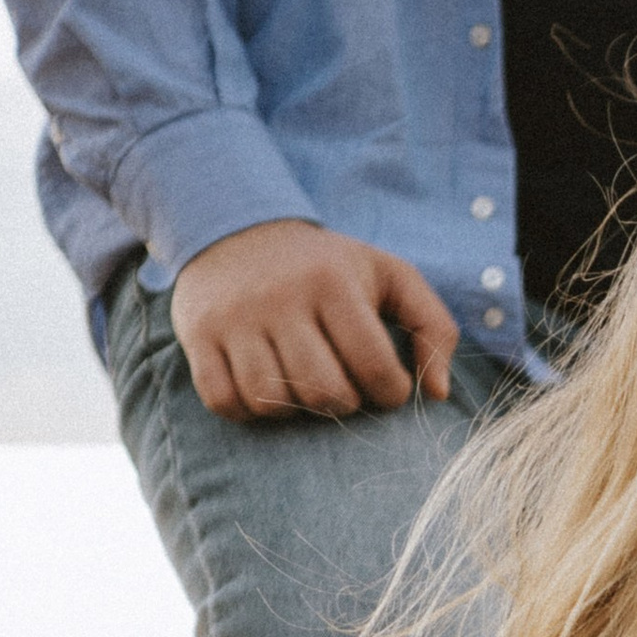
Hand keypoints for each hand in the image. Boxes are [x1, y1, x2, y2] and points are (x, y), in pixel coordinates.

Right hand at [171, 220, 458, 420]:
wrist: (236, 227)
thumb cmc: (328, 267)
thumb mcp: (389, 276)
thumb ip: (434, 328)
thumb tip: (439, 395)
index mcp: (333, 282)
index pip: (375, 368)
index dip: (390, 393)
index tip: (385, 384)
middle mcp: (280, 298)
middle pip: (324, 393)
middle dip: (343, 403)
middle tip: (342, 385)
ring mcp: (234, 317)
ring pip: (272, 402)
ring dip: (295, 408)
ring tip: (302, 383)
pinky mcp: (198, 334)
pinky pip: (225, 402)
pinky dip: (248, 409)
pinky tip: (264, 386)